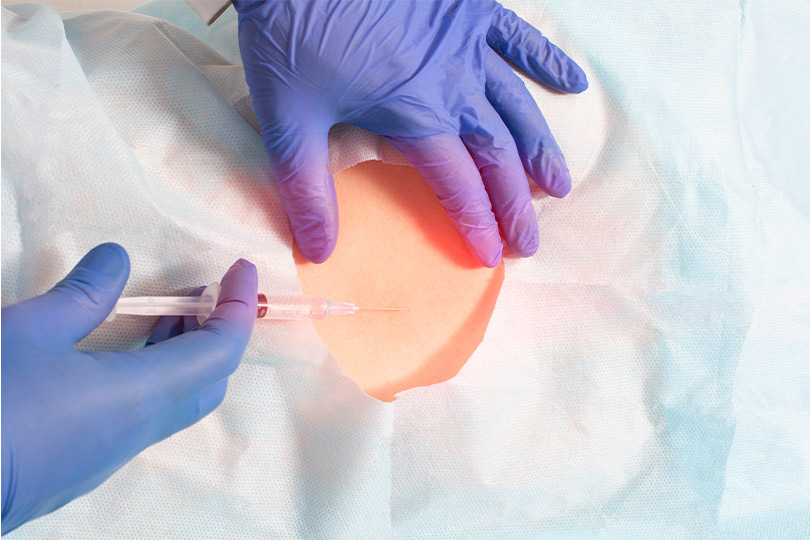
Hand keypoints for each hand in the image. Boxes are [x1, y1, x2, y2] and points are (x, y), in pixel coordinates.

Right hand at [1, 244, 256, 532]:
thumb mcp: (31, 332)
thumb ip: (83, 293)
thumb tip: (118, 257)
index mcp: (142, 395)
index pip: (222, 349)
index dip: (240, 305)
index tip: (242, 268)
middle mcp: (141, 429)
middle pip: (210, 380)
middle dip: (218, 330)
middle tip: (201, 292)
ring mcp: (114, 453)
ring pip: (178, 400)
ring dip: (184, 353)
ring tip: (164, 314)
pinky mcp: (86, 464)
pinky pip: (145, 416)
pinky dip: (154, 376)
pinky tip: (118, 355)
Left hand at [234, 0, 586, 265]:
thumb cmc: (291, 30)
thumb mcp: (290, 117)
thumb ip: (307, 188)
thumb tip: (318, 252)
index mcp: (416, 113)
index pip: (457, 184)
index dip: (475, 224)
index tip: (491, 256)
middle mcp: (453, 83)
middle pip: (496, 154)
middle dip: (515, 203)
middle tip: (529, 240)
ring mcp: (466, 42)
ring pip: (516, 106)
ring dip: (539, 149)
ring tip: (559, 186)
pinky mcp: (468, 8)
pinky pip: (518, 36)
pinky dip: (545, 61)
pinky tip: (573, 83)